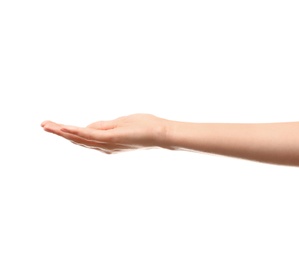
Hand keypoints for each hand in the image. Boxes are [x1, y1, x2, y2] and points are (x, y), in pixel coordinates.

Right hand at [41, 114, 169, 153]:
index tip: (54, 125)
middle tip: (43, 125)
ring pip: (80, 138)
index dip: (68, 132)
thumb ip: (104, 125)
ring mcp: (108, 142)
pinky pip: (91, 135)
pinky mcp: (112, 138)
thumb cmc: (145, 127)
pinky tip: (65, 128)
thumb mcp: (121, 123)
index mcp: (107, 142)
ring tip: (47, 126)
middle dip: (59, 132)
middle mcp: (105, 146)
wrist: (162, 133)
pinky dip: (77, 132)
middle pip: (78, 139)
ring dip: (62, 131)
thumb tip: (89, 125)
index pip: (83, 137)